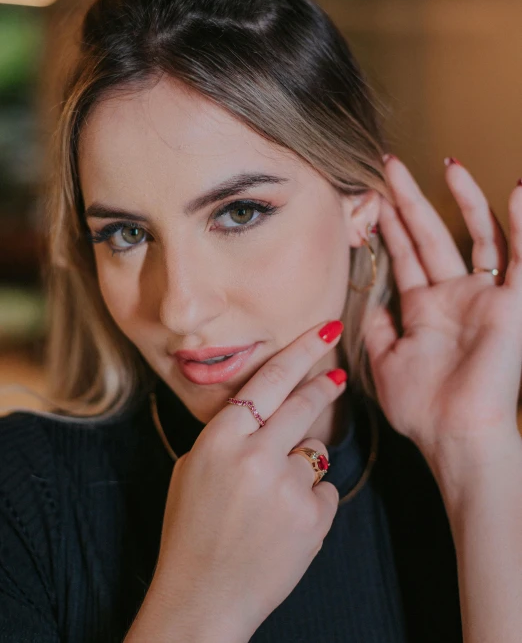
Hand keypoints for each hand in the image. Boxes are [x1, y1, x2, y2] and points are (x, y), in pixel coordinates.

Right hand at [149, 320, 345, 640]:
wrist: (204, 598)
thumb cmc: (191, 530)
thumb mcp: (193, 469)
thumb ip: (228, 434)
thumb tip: (267, 407)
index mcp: (218, 439)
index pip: (268, 380)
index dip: (300, 351)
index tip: (324, 331)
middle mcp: (254, 456)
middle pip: (303, 403)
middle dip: (324, 383)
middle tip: (337, 374)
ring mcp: (286, 488)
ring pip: (317, 450)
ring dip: (305, 461)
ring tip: (275, 495)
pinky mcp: (311, 519)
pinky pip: (325, 490)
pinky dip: (310, 500)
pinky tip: (284, 523)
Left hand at [365, 156, 521, 474]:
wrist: (456, 435)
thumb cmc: (423, 408)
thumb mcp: (386, 362)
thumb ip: (378, 328)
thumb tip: (368, 301)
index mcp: (426, 309)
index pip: (407, 255)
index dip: (391, 225)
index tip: (373, 195)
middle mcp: (456, 296)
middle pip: (432, 234)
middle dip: (411, 198)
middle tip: (390, 164)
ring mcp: (486, 297)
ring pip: (479, 236)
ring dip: (465, 200)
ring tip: (449, 165)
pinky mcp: (514, 304)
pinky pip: (521, 257)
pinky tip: (517, 191)